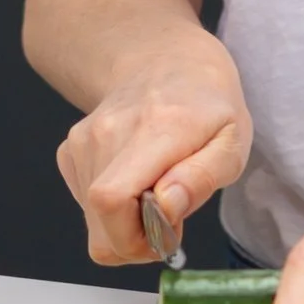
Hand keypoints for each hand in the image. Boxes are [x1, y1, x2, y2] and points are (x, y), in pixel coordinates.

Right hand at [56, 51, 252, 267]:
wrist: (166, 61)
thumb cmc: (207, 105)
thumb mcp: (232, 142)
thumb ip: (202, 176)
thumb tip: (166, 206)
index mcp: (154, 130)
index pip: (111, 199)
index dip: (135, 238)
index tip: (169, 233)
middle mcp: (107, 133)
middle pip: (99, 224)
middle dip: (137, 242)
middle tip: (169, 220)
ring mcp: (82, 141)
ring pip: (92, 221)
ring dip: (126, 226)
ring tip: (156, 195)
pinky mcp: (70, 151)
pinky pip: (86, 206)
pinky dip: (111, 211)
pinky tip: (136, 183)